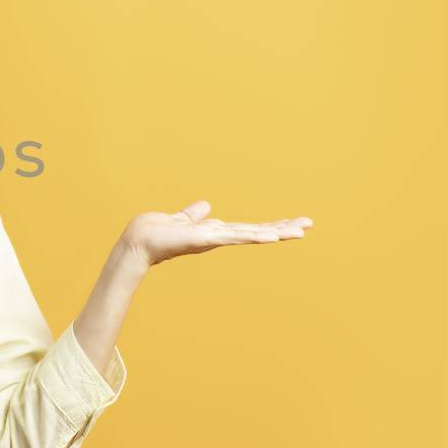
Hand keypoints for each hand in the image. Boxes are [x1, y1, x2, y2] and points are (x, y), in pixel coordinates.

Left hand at [121, 199, 311, 266]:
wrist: (139, 241)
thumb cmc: (157, 233)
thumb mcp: (181, 219)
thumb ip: (194, 215)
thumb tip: (206, 206)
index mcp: (216, 232)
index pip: (248, 228)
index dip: (270, 226)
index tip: (292, 223)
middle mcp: (219, 237)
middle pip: (257, 231)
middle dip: (282, 228)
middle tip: (308, 225)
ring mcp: (215, 239)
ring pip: (252, 234)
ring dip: (277, 232)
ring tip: (300, 231)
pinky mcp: (207, 238)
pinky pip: (236, 236)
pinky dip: (254, 236)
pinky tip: (272, 236)